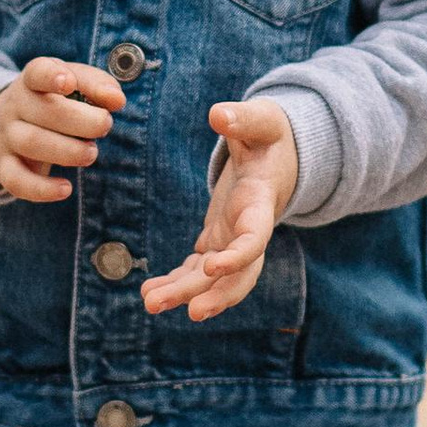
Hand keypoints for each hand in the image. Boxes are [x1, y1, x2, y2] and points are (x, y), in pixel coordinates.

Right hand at [0, 56, 123, 202]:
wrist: (0, 128)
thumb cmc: (49, 102)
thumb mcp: (70, 83)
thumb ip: (97, 85)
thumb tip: (117, 100)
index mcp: (32, 80)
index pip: (37, 72)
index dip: (51, 76)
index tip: (69, 83)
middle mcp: (15, 106)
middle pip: (44, 111)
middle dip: (81, 121)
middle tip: (105, 125)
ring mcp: (7, 137)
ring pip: (32, 143)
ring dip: (68, 151)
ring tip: (91, 153)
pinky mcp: (4, 167)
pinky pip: (17, 181)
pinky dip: (41, 189)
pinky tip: (65, 189)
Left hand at [141, 98, 299, 322]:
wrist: (276, 154)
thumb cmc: (269, 135)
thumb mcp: (262, 121)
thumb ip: (243, 119)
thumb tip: (218, 115)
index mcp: (261, 204)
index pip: (255, 239)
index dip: (238, 256)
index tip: (211, 266)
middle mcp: (250, 231)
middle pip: (238, 274)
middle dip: (214, 294)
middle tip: (188, 311)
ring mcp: (233, 239)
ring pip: (214, 279)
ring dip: (186, 293)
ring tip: (151, 304)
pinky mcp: (218, 239)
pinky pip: (198, 270)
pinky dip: (177, 282)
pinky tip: (150, 291)